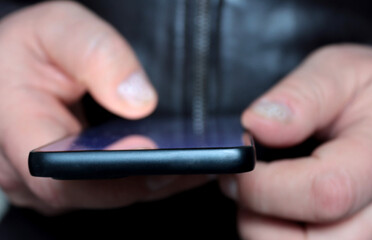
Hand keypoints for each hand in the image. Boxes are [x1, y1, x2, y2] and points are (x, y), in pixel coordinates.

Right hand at [0, 1, 208, 213]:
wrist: (11, 66)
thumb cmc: (28, 47)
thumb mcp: (56, 30)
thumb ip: (95, 55)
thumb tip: (139, 101)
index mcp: (14, 132)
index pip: (62, 171)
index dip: (111, 168)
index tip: (153, 149)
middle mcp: (30, 171)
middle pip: (94, 191)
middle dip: (149, 178)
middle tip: (199, 161)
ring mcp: (51, 182)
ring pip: (107, 194)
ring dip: (154, 181)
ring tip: (199, 162)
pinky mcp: (70, 182)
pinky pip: (110, 188)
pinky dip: (146, 177)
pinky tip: (179, 163)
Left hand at [220, 45, 371, 238]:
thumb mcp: (340, 70)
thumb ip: (301, 95)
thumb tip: (257, 125)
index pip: (324, 193)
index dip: (265, 183)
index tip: (240, 157)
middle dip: (256, 216)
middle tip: (242, 177)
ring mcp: (370, 229)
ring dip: (261, 226)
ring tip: (256, 186)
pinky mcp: (350, 236)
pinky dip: (271, 231)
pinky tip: (271, 198)